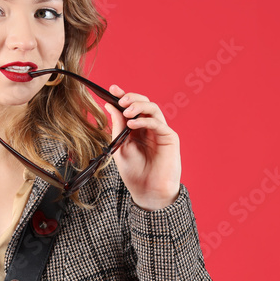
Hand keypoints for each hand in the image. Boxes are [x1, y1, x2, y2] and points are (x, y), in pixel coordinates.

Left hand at [103, 85, 181, 210]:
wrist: (147, 191)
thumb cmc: (134, 172)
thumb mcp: (120, 146)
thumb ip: (117, 126)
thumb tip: (110, 105)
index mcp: (137, 128)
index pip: (131, 107)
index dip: (122, 96)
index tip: (111, 89)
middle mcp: (149, 127)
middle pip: (143, 103)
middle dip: (131, 98)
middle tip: (120, 99)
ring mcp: (160, 131)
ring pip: (152, 108)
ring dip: (139, 105)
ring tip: (126, 110)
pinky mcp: (169, 138)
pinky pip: (158, 123)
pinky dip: (145, 120)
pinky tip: (132, 124)